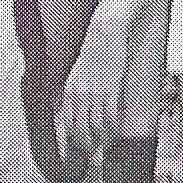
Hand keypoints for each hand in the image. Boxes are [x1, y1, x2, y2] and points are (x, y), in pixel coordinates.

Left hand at [58, 12, 128, 169]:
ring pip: (96, 129)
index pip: (67, 124)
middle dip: (86, 146)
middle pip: (79, 131)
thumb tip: (68, 108)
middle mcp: (79, 94)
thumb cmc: (92, 52)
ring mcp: (95, 93)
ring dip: (101, 140)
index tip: (80, 149)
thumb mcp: (77, 73)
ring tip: (105, 145)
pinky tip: (115, 132)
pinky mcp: (112, 90)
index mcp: (69, 89)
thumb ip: (73, 91)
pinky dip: (113, 130)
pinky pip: (111, 118)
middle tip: (93, 151)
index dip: (74, 140)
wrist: (105, 31)